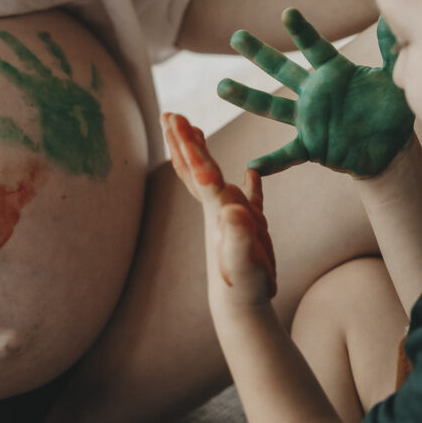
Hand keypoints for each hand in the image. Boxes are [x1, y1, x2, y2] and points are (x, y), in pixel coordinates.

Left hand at [162, 113, 276, 304]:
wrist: (241, 309)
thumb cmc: (243, 287)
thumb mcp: (243, 261)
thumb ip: (238, 236)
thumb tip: (233, 211)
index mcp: (218, 211)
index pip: (202, 170)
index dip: (189, 143)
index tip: (175, 117)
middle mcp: (219, 209)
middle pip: (196, 168)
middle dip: (183, 140)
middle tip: (169, 113)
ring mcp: (231, 219)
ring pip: (213, 177)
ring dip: (203, 153)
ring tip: (195, 131)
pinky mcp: (248, 230)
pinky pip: (249, 200)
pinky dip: (250, 184)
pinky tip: (252, 172)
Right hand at [217, 8, 413, 177]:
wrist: (392, 149)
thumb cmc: (393, 110)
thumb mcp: (395, 79)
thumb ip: (391, 49)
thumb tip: (394, 15)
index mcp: (335, 72)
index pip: (315, 48)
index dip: (302, 33)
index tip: (287, 13)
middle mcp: (316, 93)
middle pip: (283, 69)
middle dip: (259, 53)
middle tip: (236, 36)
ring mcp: (309, 119)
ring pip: (273, 107)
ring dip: (248, 97)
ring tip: (222, 86)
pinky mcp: (312, 146)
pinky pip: (287, 154)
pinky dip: (271, 162)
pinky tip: (251, 167)